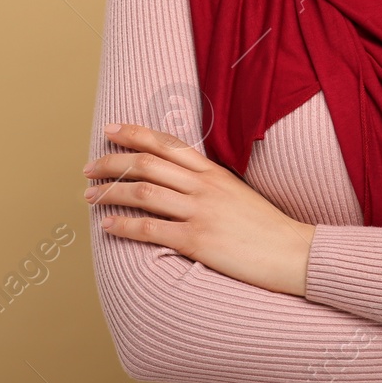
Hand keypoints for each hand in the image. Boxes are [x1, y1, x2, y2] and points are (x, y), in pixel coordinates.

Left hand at [84, 122, 316, 296]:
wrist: (293, 253)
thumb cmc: (266, 228)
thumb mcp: (238, 193)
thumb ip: (209, 184)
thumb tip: (178, 181)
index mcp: (214, 172)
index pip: (167, 144)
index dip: (135, 134)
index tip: (110, 130)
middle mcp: (204, 186)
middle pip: (147, 163)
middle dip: (112, 162)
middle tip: (88, 167)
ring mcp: (200, 212)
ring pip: (143, 192)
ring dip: (110, 192)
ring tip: (89, 196)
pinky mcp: (197, 240)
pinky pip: (150, 229)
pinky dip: (123, 225)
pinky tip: (107, 226)